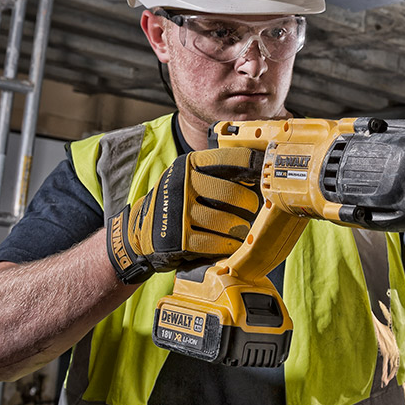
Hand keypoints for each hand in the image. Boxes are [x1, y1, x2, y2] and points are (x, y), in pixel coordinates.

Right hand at [106, 147, 262, 283]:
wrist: (138, 230)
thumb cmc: (176, 200)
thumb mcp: (188, 176)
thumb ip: (216, 170)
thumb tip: (258, 172)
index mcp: (189, 164)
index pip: (231, 159)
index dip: (254, 165)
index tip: (266, 172)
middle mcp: (182, 185)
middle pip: (232, 194)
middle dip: (249, 204)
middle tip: (252, 210)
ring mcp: (179, 212)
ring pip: (226, 221)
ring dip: (241, 228)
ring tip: (243, 229)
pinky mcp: (178, 239)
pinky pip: (215, 243)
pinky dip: (228, 245)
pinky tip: (231, 243)